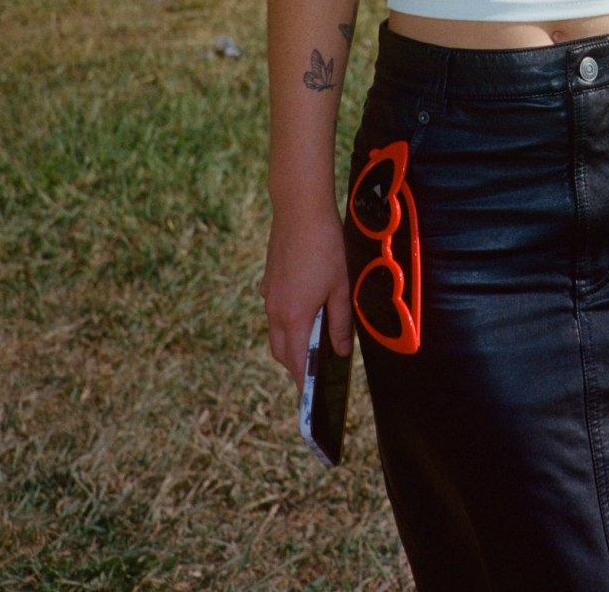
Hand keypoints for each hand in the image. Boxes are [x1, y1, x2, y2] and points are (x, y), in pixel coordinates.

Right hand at [260, 201, 353, 393]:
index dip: (304, 381)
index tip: (311, 397)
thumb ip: (340, 322)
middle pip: (282, 352)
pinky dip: (285, 319)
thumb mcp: (340, 286)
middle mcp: (275, 311)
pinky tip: (304, 306)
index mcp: (294, 317)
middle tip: (317, 367)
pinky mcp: (268, 281)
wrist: (299, 211)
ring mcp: (269, 296)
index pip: (296, 362)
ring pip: (276, 332)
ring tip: (313, 339)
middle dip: (296, 364)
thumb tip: (339, 351)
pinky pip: (274, 310)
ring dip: (290, 341)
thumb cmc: (325, 247)